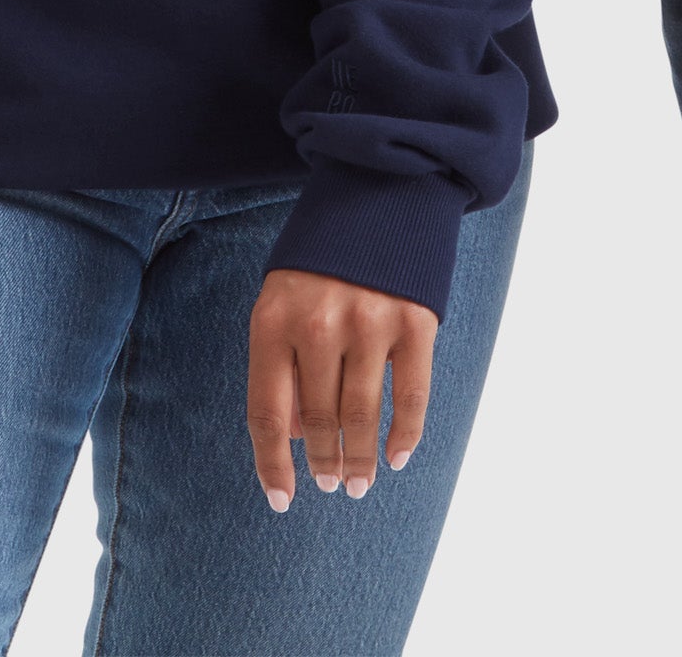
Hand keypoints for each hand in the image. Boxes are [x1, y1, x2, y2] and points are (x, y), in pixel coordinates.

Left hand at [247, 268, 437, 505]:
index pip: (267, 413)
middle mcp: (319, 324)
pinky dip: (405, 434)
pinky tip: (397, 456)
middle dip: (323, 461)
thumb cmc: (323, 251)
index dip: (273, 465)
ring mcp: (370, 322)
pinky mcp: (415, 320)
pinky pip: (411, 394)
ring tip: (358, 482)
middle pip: (318, 419)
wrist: (382, 183)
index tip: (282, 499)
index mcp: (274, 318)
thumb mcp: (283, 295)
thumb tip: (296, 436)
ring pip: (361, 415)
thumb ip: (284, 360)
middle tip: (331, 484)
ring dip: (359, 459)